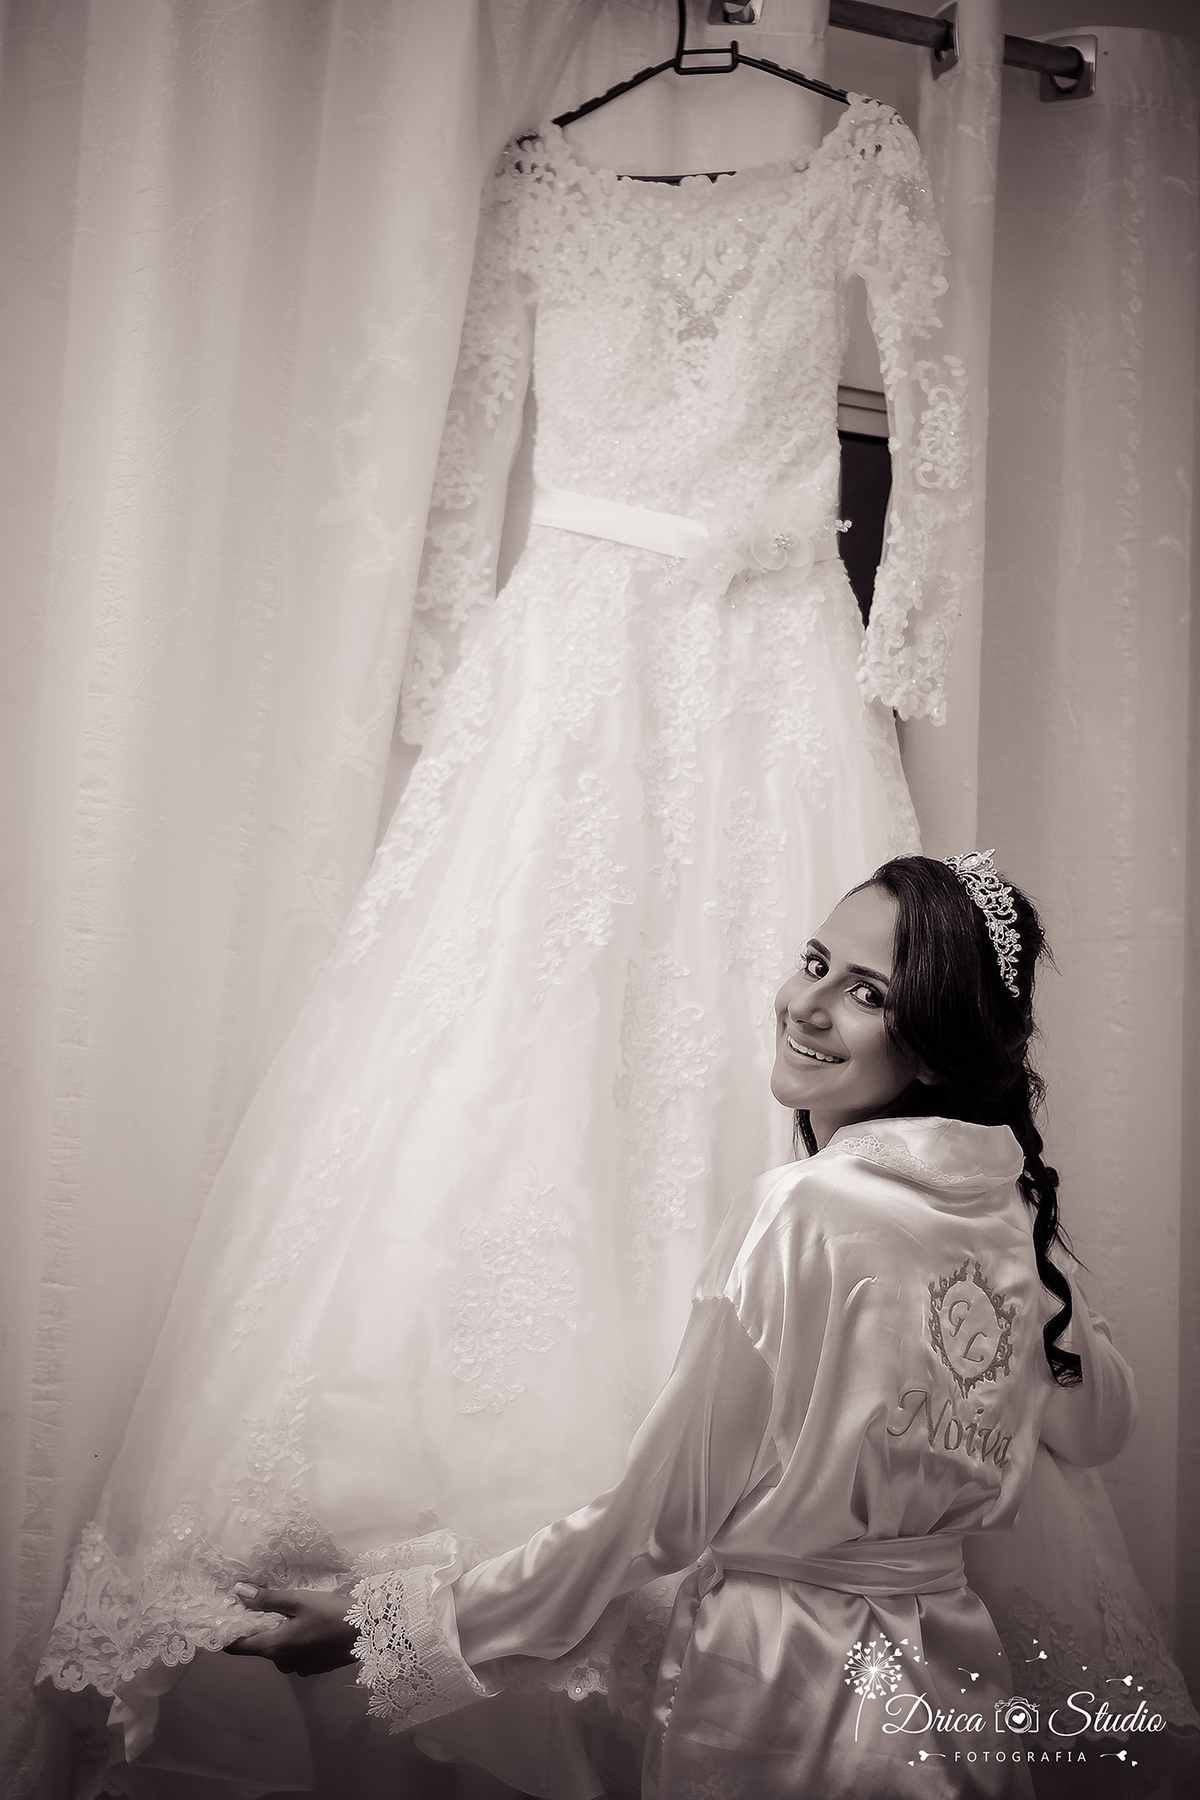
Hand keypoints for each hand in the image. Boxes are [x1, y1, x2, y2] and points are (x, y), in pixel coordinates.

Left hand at [224, 1583, 357, 1675]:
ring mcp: (298, 1669)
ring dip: (278, 1635)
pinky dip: (294, 1642)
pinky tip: (308, 1627)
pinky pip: (294, 1656)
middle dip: (258, 1628)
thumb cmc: (331, 1613)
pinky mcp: (313, 1668)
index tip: (227, 1615)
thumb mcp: (299, 1600)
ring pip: (278, 1651)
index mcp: (273, 1646)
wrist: (369, 1633)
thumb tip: (238, 1592)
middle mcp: (281, 1663)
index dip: (228, 1632)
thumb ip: (267, 1599)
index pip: (237, 1646)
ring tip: (289, 1614)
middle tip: (264, 1604)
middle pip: (258, 1647)